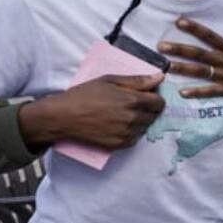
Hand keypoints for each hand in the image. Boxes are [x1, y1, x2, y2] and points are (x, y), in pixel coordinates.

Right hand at [19, 73, 165, 149]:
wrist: (63, 117)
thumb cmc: (84, 95)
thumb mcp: (109, 80)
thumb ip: (137, 80)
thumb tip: (159, 77)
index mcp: (132, 100)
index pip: (159, 102)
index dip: (155, 98)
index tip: (148, 96)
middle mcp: (132, 118)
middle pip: (154, 116)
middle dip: (148, 109)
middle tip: (131, 104)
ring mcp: (126, 133)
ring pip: (144, 127)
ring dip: (139, 121)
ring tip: (122, 114)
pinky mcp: (119, 144)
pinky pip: (134, 138)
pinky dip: (131, 132)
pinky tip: (118, 125)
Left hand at [158, 16, 222, 103]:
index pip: (210, 36)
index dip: (194, 28)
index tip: (179, 21)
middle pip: (200, 54)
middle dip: (180, 49)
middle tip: (161, 46)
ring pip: (202, 72)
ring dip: (183, 69)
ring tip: (166, 66)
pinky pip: (211, 92)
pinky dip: (197, 92)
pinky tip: (182, 92)